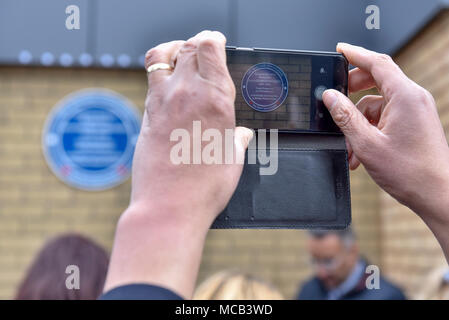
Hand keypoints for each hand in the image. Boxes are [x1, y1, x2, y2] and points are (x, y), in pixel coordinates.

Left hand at [104, 31, 252, 297]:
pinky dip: (160, 72)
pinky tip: (169, 84)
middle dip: (197, 42)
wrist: (168, 206)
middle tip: (204, 48)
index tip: (216, 43)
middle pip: (188, 47)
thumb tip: (242, 135)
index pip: (210, 50)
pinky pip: (151, 79)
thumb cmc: (205, 188)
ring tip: (181, 55)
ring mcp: (163, 102)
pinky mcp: (147, 114)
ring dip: (174, 49)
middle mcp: (188, 94)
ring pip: (163, 55)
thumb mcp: (233, 161)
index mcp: (217, 101)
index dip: (213, 41)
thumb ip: (237, 141)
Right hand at [322, 43, 448, 258]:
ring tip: (351, 149)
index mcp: (405, 96)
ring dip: (359, 123)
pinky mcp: (414, 123)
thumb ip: (345, 116)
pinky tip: (361, 152)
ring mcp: (415, 111)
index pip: (377, 63)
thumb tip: (330, 96)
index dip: (355, 54)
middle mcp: (413, 99)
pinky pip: (386, 117)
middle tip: (334, 102)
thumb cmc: (410, 172)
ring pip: (378, 105)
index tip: (339, 50)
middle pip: (377, 81)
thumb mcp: (367, 143)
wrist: (437, 194)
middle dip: (352, 93)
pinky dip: (370, 130)